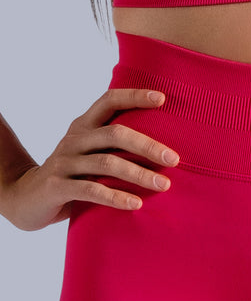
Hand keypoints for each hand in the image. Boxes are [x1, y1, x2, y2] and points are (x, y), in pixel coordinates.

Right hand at [4, 89, 179, 231]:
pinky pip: (92, 190)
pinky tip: (137, 204)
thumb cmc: (72, 175)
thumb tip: (164, 150)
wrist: (27, 197)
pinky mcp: (58, 187)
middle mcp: (74, 139)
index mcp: (84, 126)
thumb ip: (115, 147)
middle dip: (148, 146)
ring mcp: (65, 163)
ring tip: (164, 185)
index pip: (108, 100)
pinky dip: (117, 197)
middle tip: (174, 159)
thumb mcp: (90, 154)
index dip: (134, 96)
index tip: (163, 99)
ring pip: (107, 164)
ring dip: (139, 175)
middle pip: (115, 134)